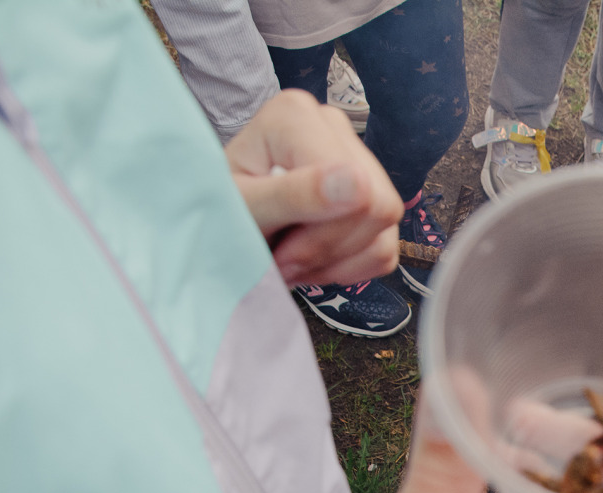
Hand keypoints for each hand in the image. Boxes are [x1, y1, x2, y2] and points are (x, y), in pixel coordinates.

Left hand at [226, 89, 403, 285]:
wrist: (216, 225)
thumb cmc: (216, 213)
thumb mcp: (243, 209)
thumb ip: (293, 195)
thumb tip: (358, 184)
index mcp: (297, 116)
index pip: (358, 188)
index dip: (323, 237)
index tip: (280, 254)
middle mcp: (332, 125)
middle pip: (378, 205)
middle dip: (331, 249)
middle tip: (285, 261)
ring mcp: (355, 156)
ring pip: (386, 226)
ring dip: (339, 261)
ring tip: (294, 261)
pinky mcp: (368, 191)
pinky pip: (386, 242)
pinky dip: (351, 265)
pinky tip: (314, 260)